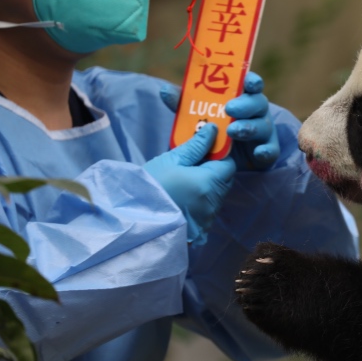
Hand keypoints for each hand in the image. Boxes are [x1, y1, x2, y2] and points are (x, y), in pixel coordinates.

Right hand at [144, 123, 235, 245]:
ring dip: (207, 188)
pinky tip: (182, 200)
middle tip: (192, 166)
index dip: (219, 156)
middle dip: (214, 171)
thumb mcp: (171, 160)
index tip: (204, 152)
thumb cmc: (150, 185)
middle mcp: (214, 201)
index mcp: (209, 182)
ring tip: (184, 184)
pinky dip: (200, 204)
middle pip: (225, 181)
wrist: (133, 219)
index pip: (229, 164)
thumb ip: (196, 146)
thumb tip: (213, 129)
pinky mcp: (201, 231)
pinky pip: (208, 211)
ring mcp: (208, 218)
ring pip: (217, 196)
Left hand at [160, 72, 280, 170]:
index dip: (252, 80)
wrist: (222, 163)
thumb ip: (184, 104)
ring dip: (249, 127)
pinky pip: (271, 151)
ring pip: (263, 126)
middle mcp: (257, 113)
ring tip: (232, 131)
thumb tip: (164, 90)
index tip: (246, 81)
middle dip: (245, 104)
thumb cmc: (213, 132)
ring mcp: (264, 132)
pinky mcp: (267, 152)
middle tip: (229, 109)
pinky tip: (258, 152)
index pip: (252, 84)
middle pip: (258, 103)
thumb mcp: (197, 116)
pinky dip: (265, 151)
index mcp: (243, 98)